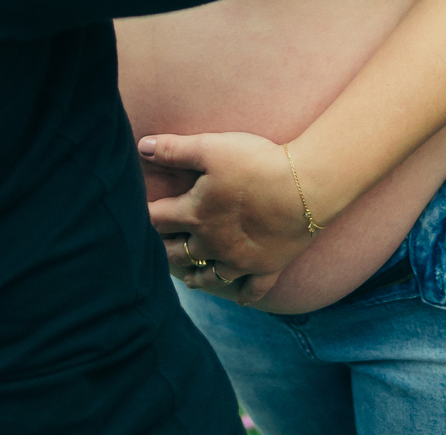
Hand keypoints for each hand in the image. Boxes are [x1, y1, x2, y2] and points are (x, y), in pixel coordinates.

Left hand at [139, 131, 325, 304]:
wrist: (305, 188)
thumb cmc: (256, 163)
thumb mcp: (210, 147)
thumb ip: (175, 149)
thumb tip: (143, 147)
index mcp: (195, 214)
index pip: (158, 219)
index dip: (146, 214)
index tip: (140, 212)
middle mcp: (213, 244)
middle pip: (178, 252)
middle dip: (165, 248)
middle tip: (158, 246)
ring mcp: (240, 261)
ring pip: (210, 276)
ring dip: (196, 276)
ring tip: (188, 279)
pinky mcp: (267, 268)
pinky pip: (253, 290)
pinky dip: (244, 295)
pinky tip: (240, 300)